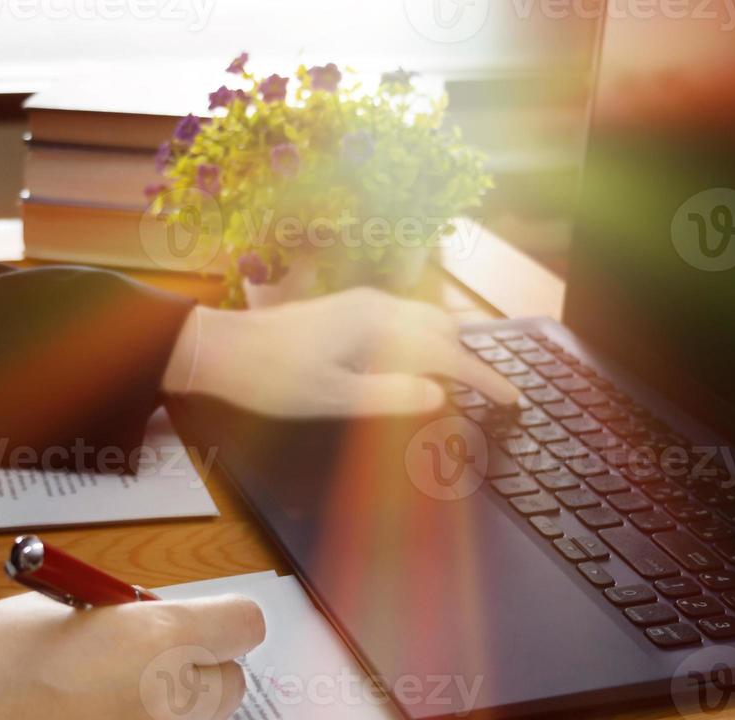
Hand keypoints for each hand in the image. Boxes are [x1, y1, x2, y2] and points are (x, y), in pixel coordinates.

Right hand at [0, 591, 264, 719]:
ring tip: (120, 699)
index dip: (220, 619)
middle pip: (231, 684)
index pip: (244, 626)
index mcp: (155, 642)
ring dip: (183, 712)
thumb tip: (156, 630)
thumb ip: (125, 620)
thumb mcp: (58, 610)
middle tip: (149, 658)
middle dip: (201, 666)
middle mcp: (167, 705)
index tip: (195, 620)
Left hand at [161, 287, 518, 416]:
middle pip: (445, 331)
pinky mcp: (348, 309)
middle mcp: (376, 306)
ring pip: (425, 321)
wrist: (222, 349)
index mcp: (378, 326)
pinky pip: (405, 321)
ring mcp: (362, 304)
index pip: (447, 355)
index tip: (512, 401)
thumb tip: (440, 395)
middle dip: (473, 362)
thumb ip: (390, 396)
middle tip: (495, 395)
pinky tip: (418, 362)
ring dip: (450, 350)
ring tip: (465, 380)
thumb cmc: (271, 378)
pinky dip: (426, 341)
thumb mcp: (332, 399)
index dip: (484, 380)